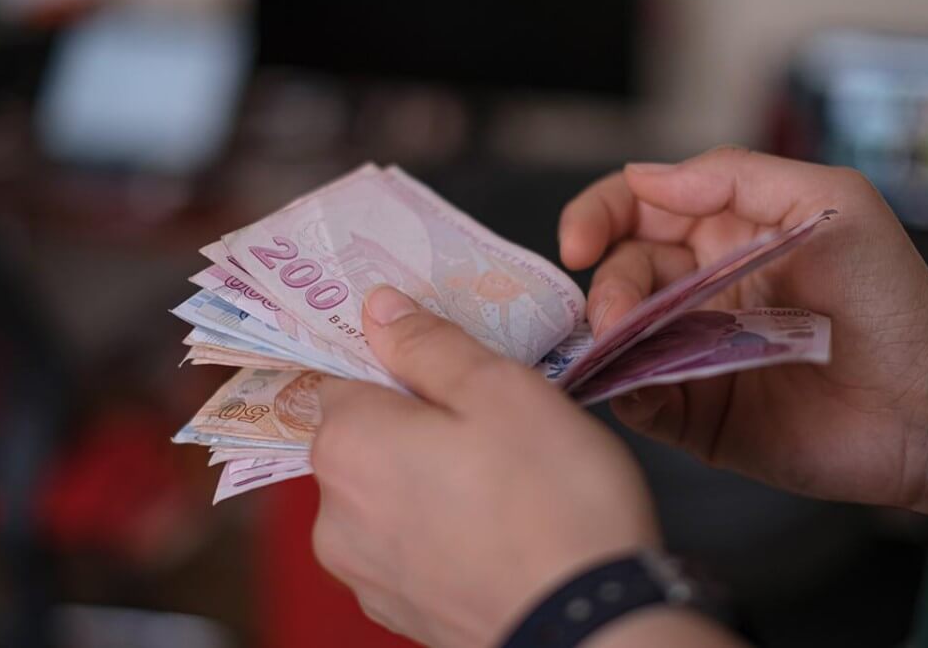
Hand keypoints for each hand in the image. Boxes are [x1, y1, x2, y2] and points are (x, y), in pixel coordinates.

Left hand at [311, 286, 661, 646]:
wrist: (593, 631)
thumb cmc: (554, 501)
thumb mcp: (501, 390)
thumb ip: (429, 344)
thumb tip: (379, 310)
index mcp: (348, 445)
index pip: (347, 374)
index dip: (400, 361)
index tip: (450, 363)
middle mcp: (334, 514)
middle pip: (365, 437)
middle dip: (418, 420)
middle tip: (493, 420)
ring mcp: (364, 573)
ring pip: (388, 493)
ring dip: (430, 477)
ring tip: (505, 479)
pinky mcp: (399, 613)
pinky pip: (408, 546)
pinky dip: (441, 530)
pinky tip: (498, 528)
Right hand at [559, 147, 927, 515]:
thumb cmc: (891, 295)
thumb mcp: (831, 201)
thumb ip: (739, 175)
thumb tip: (646, 177)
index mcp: (723, 233)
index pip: (637, 210)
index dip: (597, 217)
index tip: (579, 241)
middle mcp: (698, 290)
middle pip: (619, 275)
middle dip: (605, 290)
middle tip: (614, 316)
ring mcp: (692, 353)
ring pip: (617, 338)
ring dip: (604, 341)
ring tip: (616, 348)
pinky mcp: (696, 414)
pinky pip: (639, 400)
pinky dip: (625, 392)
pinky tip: (637, 389)